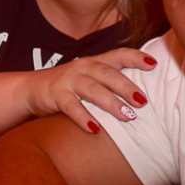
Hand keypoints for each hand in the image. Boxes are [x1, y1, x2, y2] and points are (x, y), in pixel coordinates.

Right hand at [23, 48, 155, 132]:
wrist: (31, 89)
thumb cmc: (68, 86)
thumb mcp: (89, 78)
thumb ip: (110, 82)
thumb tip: (143, 97)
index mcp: (95, 62)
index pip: (118, 55)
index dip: (136, 57)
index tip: (154, 63)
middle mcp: (83, 67)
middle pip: (108, 74)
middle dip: (126, 87)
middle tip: (143, 101)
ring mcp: (68, 80)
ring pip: (92, 89)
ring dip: (111, 103)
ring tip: (128, 116)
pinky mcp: (55, 95)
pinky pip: (71, 106)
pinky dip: (83, 117)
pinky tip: (94, 129)